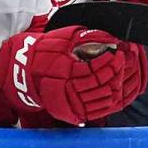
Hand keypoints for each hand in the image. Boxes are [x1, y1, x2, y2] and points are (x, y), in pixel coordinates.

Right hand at [0, 26, 147, 124]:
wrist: (26, 70)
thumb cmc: (45, 52)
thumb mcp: (61, 39)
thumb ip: (84, 37)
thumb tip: (107, 37)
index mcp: (64, 69)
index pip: (93, 67)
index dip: (107, 61)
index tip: (116, 53)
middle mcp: (66, 86)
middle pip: (98, 82)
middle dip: (113, 71)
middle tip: (121, 61)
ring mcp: (69, 100)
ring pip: (99, 97)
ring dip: (113, 86)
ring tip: (119, 75)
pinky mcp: (71, 110)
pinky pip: (95, 109)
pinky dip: (107, 101)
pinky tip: (112, 91)